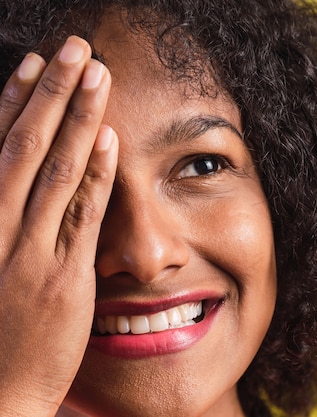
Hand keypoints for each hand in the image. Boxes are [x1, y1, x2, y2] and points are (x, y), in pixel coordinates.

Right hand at [0, 37, 116, 415]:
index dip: (14, 100)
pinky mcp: (61, 278)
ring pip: (54, 171)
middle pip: (26, 145)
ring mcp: (27, 252)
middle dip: (50, 92)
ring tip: (96, 74)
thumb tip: (20, 179)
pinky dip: (94, 177)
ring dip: (77, 118)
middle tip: (73, 47)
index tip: (32, 62)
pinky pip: (80, 218)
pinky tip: (110, 140)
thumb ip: (4, 221)